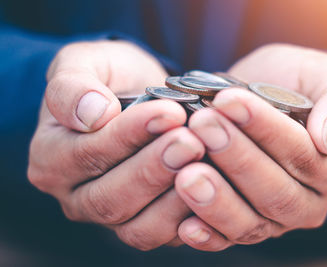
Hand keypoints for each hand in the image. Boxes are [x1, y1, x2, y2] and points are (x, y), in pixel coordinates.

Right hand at [28, 41, 204, 249]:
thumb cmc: (110, 79)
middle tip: (191, 141)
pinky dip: (192, 219)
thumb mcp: (84, 63)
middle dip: (154, 170)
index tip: (168, 112)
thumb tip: (92, 115)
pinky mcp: (143, 225)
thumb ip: (73, 84)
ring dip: (174, 199)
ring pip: (138, 228)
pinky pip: (165, 236)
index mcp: (52, 158)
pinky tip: (215, 188)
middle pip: (111, 199)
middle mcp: (77, 196)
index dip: (128, 136)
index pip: (86, 154)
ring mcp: (111, 217)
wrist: (135, 95)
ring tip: (205, 162)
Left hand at [173, 44, 326, 250]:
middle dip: (236, 158)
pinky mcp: (245, 227)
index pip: (305, 155)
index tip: (229, 101)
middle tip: (202, 125)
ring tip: (186, 173)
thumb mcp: (323, 76)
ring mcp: (276, 221)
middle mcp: (310, 202)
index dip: (266, 130)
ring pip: (251, 222)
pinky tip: (185, 225)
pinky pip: (228, 238)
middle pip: (276, 192)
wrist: (256, 101)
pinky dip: (208, 235)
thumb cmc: (291, 84)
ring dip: (218, 199)